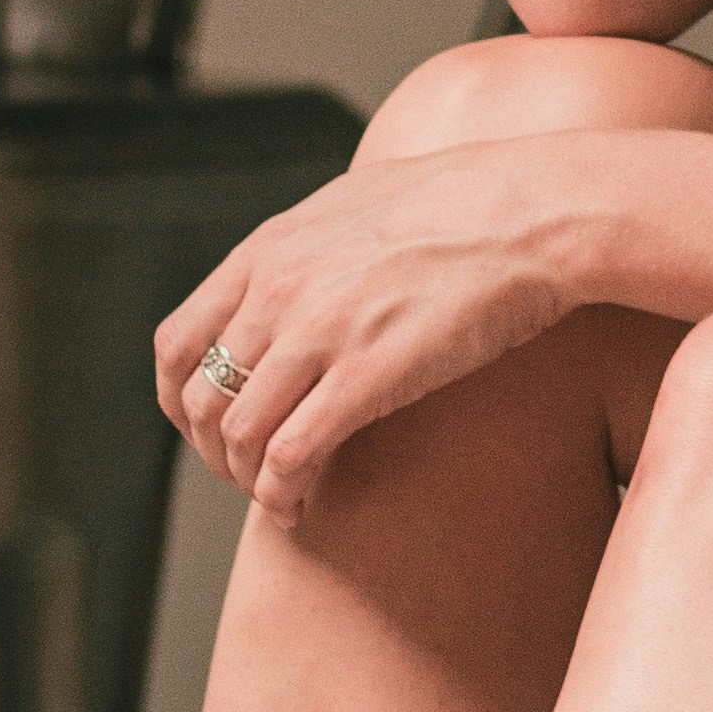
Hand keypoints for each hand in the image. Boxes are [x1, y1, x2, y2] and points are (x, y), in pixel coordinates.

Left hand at [155, 148, 574, 525]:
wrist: (535, 212)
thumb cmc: (468, 205)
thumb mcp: (357, 204)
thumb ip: (311, 248)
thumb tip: (301, 274)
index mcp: (269, 251)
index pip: (177, 345)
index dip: (183, 403)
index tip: (214, 429)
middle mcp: (278, 291)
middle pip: (202, 400)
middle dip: (216, 453)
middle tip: (250, 474)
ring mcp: (319, 332)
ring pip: (238, 435)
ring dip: (249, 481)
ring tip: (280, 497)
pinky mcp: (367, 375)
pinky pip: (289, 455)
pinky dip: (281, 494)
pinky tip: (301, 506)